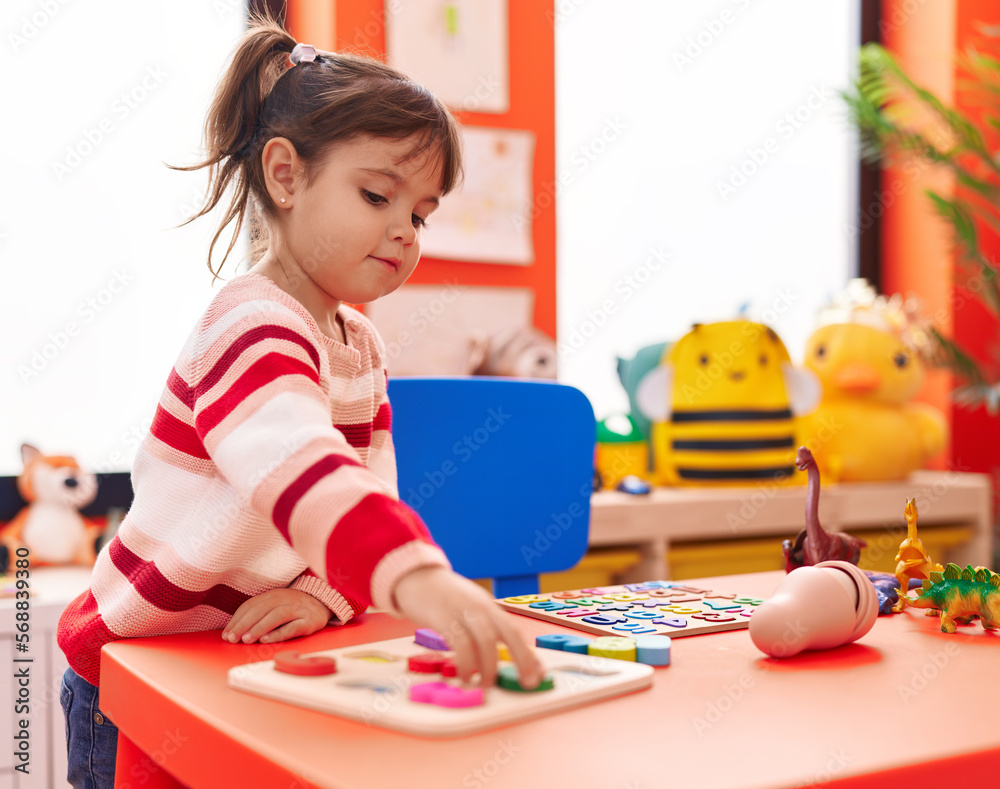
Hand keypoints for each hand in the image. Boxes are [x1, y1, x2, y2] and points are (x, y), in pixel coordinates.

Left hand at [222, 588, 331, 643]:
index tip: (227, 634)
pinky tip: (266, 640)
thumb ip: (258, 614)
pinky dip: (278, 633)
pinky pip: (292, 627)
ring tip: (246, 639)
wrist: (323, 605)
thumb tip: (235, 631)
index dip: (237, 619)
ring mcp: (298, 609)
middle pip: (261, 609)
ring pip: (276, 616)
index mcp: (273, 595)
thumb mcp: (275, 605)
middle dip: (244, 624)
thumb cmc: (293, 608)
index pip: (251, 605)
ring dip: (259, 627)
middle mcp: (284, 599)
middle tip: (233, 638)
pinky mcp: (308, 621)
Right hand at [392, 566, 543, 688]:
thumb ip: (481, 628)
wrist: (415, 576)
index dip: (528, 653)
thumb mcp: (467, 608)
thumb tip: (494, 659)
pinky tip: (464, 676)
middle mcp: (481, 606)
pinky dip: (466, 664)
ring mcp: (463, 610)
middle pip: (509, 632)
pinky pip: (460, 643)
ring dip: (489, 667)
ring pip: (486, 640)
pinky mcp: (443, 617)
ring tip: (485, 685)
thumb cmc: (442, 599)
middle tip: (526, 682)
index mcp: (489, 606)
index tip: (538, 674)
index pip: (514, 630)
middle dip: (522, 659)